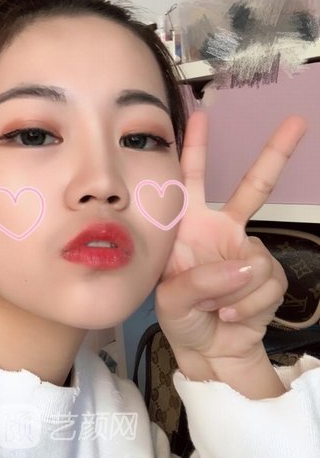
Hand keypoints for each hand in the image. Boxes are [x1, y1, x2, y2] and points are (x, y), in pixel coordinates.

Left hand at [155, 111, 306, 396]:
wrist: (207, 349)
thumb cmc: (180, 317)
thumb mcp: (170, 299)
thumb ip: (199, 281)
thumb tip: (245, 266)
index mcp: (188, 227)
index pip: (190, 182)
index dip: (195, 149)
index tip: (200, 117)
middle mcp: (221, 231)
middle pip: (252, 189)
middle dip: (273, 156)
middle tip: (296, 123)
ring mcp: (247, 252)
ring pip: (256, 258)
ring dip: (232, 292)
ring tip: (212, 307)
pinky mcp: (268, 276)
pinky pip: (266, 284)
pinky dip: (246, 305)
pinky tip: (230, 314)